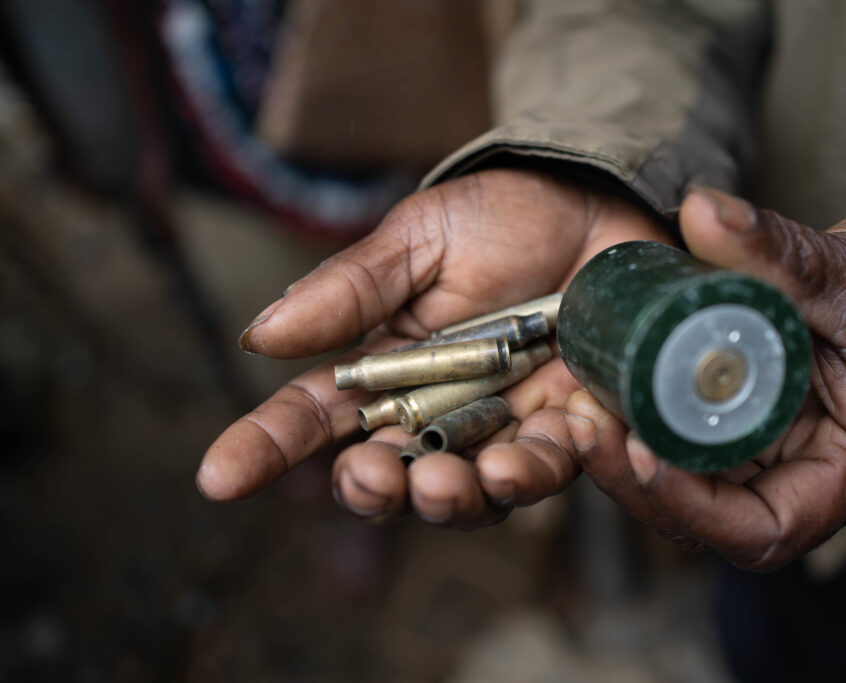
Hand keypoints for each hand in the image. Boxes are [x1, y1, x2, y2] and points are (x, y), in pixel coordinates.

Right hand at [197, 169, 668, 526]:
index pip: (313, 416)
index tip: (216, 478)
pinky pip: (550, 470)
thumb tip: (263, 333)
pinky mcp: (568, 430)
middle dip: (373, 488)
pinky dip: (533, 474)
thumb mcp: (418, 238)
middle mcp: (436, 411)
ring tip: (445, 481)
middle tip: (372, 475)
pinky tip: (519, 457)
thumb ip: (351, 289)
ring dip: (450, 499)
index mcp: (385, 366)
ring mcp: (501, 426)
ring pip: (465, 493)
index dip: (264, 448)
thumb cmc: (501, 217)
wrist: (597, 205)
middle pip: (388, 473)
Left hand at [565, 187, 845, 568]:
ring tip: (580, 404)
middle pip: (707, 511)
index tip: (642, 455)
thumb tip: (700, 210)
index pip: (764, 529)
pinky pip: (689, 429)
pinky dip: (646, 413)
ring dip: (628, 451)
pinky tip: (604, 382)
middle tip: (584, 424)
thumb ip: (779, 250)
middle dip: (636, 477)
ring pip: (689, 475)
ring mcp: (773, 445)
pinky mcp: (749, 412)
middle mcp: (805, 471)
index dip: (693, 506)